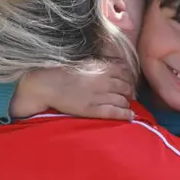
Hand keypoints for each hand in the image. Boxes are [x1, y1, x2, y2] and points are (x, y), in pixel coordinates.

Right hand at [10, 63, 135, 120]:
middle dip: (129, 93)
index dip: (129, 80)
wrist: (49, 85)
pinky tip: (130, 115)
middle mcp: (103, 81)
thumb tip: (117, 68)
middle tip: (128, 96)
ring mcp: (98, 96)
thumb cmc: (65, 73)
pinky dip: (125, 114)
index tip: (128, 85)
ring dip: (126, 103)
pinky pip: (115, 112)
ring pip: (122, 100)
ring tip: (126, 106)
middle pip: (126, 87)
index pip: (125, 73)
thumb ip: (102, 66)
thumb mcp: (86, 63)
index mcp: (101, 68)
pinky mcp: (92, 109)